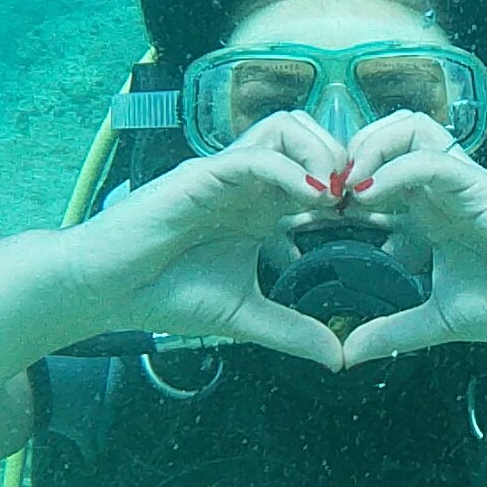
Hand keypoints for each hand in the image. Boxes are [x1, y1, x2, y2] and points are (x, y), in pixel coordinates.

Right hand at [76, 114, 348, 367]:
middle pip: (309, 135)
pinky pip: (255, 155)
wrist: (108, 292)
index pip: (318, 171)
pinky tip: (311, 199)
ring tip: (337, 196)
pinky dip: (290, 169)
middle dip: (345, 159)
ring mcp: (226, 174)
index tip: (377, 219)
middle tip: (361, 201)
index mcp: (261, 206)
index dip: (353, 187)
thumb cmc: (166, 295)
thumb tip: (338, 358)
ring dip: (321, 154)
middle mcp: (247, 182)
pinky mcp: (202, 175)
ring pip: (286, 128)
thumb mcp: (244, 316)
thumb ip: (292, 331)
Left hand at [333, 116, 486, 366]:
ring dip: (370, 148)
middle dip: (348, 153)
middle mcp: (443, 189)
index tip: (306, 217)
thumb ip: (394, 329)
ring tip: (346, 186)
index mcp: (431, 212)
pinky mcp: (482, 185)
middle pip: (389, 133)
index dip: (338, 187)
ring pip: (410, 128)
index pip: (378, 173)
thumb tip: (349, 354)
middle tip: (321, 195)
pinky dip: (395, 170)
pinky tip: (371, 196)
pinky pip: (432, 159)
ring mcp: (462, 183)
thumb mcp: (440, 320)